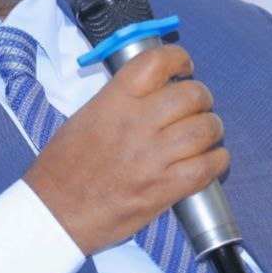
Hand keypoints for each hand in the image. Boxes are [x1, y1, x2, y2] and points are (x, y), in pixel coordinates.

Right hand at [24, 45, 228, 254]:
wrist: (54, 213)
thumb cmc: (63, 168)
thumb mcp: (84, 117)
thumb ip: (120, 100)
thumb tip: (154, 91)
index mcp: (113, 102)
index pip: (157, 62)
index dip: (179, 59)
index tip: (185, 67)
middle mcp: (135, 124)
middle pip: (192, 94)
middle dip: (202, 99)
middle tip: (198, 108)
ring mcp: (151, 157)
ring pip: (205, 128)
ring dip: (212, 129)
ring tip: (205, 135)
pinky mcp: (163, 188)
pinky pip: (207, 166)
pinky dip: (217, 160)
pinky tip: (212, 160)